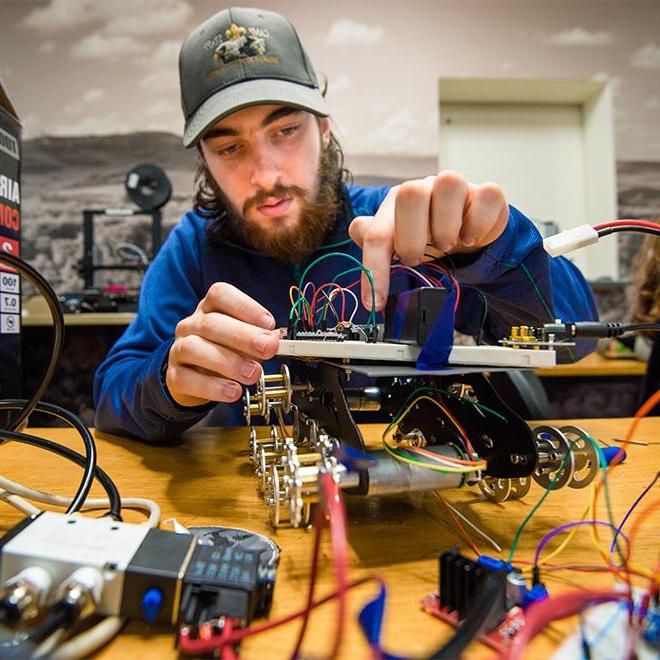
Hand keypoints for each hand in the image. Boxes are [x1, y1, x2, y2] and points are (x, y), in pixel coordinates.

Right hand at [165, 282, 279, 406]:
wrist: (195, 378)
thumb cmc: (224, 351)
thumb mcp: (243, 340)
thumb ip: (259, 338)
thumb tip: (274, 340)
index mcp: (210, 308)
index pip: (220, 294)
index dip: (246, 306)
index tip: (269, 323)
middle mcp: (191, 325)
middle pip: (211, 323)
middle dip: (243, 336)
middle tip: (268, 349)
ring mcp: (179, 349)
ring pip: (194, 348)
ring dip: (228, 362)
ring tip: (253, 374)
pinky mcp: (174, 376)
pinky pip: (187, 379)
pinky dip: (213, 387)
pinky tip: (233, 391)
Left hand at [348, 171, 508, 310]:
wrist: (468, 228)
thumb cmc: (430, 233)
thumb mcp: (401, 241)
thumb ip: (376, 238)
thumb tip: (357, 229)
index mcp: (397, 202)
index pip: (377, 233)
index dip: (374, 268)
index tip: (376, 302)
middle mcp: (425, 188)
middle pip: (410, 193)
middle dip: (411, 238)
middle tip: (417, 258)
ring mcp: (458, 186)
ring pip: (449, 184)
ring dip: (447, 227)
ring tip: (447, 244)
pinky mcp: (487, 193)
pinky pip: (486, 195)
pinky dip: (478, 224)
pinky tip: (471, 237)